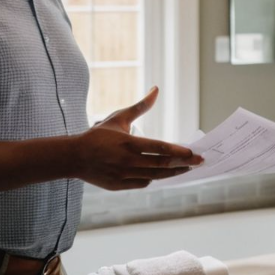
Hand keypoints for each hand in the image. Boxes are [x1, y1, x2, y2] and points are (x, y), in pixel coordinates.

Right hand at [73, 87, 202, 189]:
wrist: (74, 157)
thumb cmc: (98, 135)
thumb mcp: (119, 118)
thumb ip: (140, 106)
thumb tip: (156, 89)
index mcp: (129, 143)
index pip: (160, 148)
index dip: (179, 151)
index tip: (194, 153)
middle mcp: (127, 161)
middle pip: (162, 164)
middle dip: (184, 163)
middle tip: (200, 161)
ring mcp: (123, 175)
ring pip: (155, 176)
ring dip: (173, 173)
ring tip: (187, 169)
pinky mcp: (119, 185)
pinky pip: (143, 183)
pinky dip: (155, 178)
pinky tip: (165, 173)